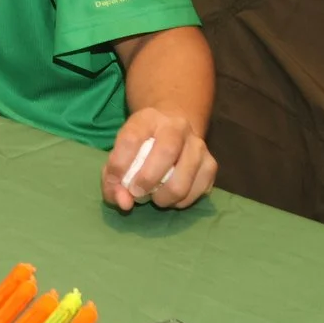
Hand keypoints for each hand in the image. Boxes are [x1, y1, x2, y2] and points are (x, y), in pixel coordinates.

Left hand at [101, 110, 216, 211]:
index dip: (119, 165)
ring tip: (155, 197)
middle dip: (147, 180)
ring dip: (164, 197)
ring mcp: (198, 145)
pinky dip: (181, 201)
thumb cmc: (140, 145)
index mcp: (147, 119)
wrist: (173, 127)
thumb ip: (112, 178)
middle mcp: (177, 127)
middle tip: (137, 192)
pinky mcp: (211, 163)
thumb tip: (123, 203)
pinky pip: (197, 191)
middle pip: (166, 153)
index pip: (131, 139)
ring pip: (183, 180)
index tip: (114, 182)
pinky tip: (170, 196)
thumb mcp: (120, 152)